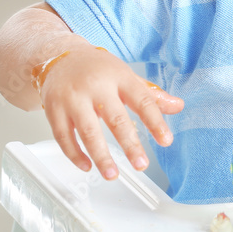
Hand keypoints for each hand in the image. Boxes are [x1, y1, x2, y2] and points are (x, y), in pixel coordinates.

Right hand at [37, 46, 184, 179]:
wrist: (60, 57)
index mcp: (119, 76)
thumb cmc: (98, 69)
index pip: (142, 99)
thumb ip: (151, 94)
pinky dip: (74, 154)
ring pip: (87, 131)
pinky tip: (87, 166)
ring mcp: (73, 98)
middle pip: (115, 117)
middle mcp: (96, 86)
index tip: (166, 140)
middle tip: (142, 164)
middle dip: (130, 144)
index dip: (155, 121)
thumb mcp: (126, 76)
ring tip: (112, 174)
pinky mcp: (53, 109)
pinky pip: (63, 136)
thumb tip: (179, 106)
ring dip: (100, 155)